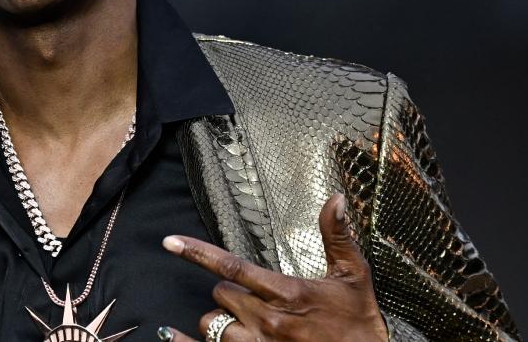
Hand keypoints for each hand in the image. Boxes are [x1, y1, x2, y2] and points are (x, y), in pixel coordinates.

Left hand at [161, 193, 386, 340]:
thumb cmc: (359, 321)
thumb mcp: (353, 275)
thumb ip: (337, 236)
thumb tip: (335, 199)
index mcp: (287, 293)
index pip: (232, 267)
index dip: (197, 253)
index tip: (170, 242)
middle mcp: (268, 321)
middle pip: (221, 295)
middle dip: (229, 290)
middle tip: (253, 295)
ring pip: (213, 325)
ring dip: (221, 318)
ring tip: (243, 318)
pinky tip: (168, 334)